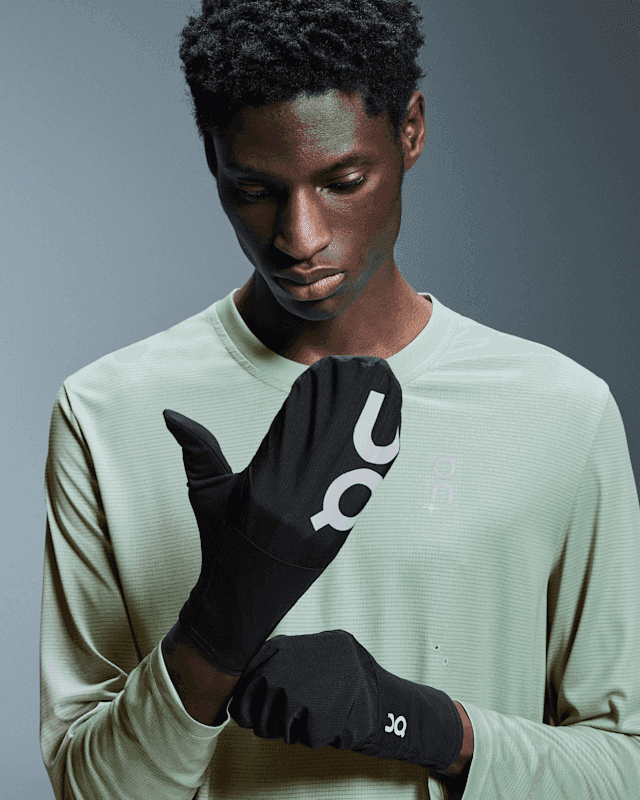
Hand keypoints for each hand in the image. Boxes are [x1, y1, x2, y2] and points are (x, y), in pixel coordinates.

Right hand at [163, 356, 401, 674]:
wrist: (239, 604)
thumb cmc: (219, 543)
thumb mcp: (204, 493)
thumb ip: (196, 448)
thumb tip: (171, 412)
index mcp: (260, 487)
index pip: (292, 431)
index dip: (314, 398)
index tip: (330, 368)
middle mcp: (293, 503)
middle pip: (330, 440)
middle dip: (352, 401)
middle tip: (369, 367)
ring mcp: (318, 521)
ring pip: (352, 461)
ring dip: (372, 423)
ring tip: (386, 387)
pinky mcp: (337, 534)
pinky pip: (362, 489)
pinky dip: (376, 459)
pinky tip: (390, 431)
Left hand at [229, 630, 463, 771]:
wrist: (383, 692)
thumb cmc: (339, 678)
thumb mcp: (306, 657)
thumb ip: (274, 666)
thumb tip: (238, 692)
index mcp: (278, 648)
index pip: (241, 687)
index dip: (250, 706)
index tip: (261, 709)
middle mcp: (282, 665)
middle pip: (255, 714)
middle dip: (269, 723)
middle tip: (294, 717)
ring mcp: (298, 690)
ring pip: (274, 729)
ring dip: (292, 731)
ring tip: (316, 713)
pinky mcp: (315, 713)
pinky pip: (302, 739)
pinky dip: (316, 738)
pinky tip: (331, 719)